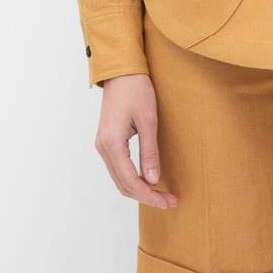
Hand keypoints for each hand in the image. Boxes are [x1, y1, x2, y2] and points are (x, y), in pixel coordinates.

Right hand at [95, 73, 177, 209]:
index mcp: (112, 143)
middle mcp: (103, 148)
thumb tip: (153, 180)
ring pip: (119, 179)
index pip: (131, 181)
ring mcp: (102, 145)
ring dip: (139, 189)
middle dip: (146, 196)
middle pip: (123, 185)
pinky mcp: (107, 141)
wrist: (122, 71)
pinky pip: (118, 168)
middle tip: (170, 201)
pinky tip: (149, 180)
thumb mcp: (148, 120)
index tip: (169, 202)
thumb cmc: (136, 90)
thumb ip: (150, 151)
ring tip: (162, 194)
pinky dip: (132, 179)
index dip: (150, 195)